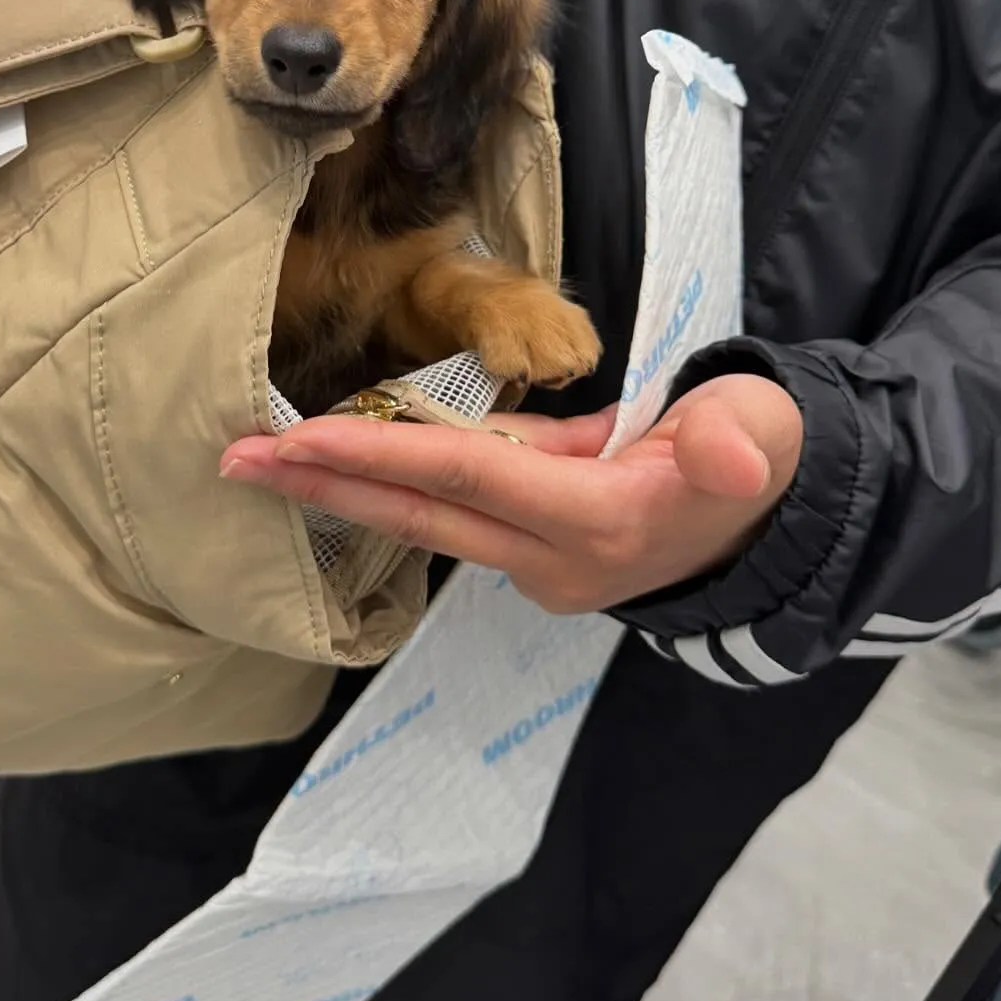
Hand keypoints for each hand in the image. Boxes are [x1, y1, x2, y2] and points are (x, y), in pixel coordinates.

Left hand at [221, 374, 804, 613]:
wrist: (768, 522)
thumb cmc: (755, 457)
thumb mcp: (758, 434)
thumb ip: (738, 440)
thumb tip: (725, 457)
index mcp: (599, 520)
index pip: (467, 477)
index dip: (382, 456)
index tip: (298, 439)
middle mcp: (555, 559)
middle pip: (422, 514)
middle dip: (324, 487)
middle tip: (232, 461)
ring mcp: (540, 567)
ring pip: (427, 519)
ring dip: (344, 490)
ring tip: (264, 460)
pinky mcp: (534, 553)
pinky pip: (452, 514)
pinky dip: (393, 489)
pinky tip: (340, 468)